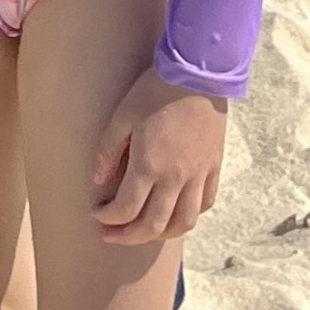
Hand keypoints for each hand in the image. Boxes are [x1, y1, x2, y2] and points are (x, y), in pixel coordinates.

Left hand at [90, 70, 228, 243]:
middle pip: (154, 226)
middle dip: (128, 237)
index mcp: (149, 166)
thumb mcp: (122, 116)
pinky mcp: (213, 168)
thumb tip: (98, 182)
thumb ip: (108, 152)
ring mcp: (198, 175)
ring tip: (143, 231)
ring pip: (183, 223)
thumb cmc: (154, 91)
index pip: (126, 210)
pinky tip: (175, 212)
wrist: (198, 73)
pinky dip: (189, 215)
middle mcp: (176, 178)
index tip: (96, 213)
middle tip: (110, 235)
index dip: (108, 218)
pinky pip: (205, 204)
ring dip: (160, 234)